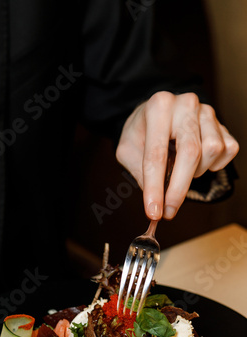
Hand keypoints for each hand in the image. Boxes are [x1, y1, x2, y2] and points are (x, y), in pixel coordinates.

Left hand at [116, 91, 238, 219]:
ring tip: (180, 170)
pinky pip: (228, 151)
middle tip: (169, 211)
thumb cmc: (142, 132)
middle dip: (178, 189)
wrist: (157, 113)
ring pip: (212, 152)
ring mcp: (207, 112)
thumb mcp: (128, 149)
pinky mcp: (222, 123)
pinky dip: (213, 165)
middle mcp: (186, 105)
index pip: (157, 154)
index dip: (155, 187)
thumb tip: (157, 199)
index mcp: (158, 107)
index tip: (154, 212)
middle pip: (190, 153)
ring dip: (195, 172)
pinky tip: (197, 163)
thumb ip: (139, 172)